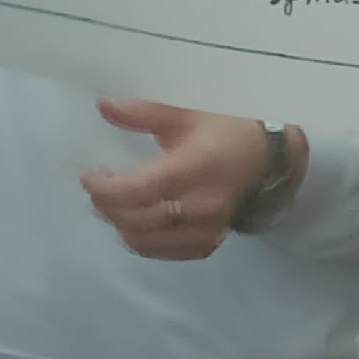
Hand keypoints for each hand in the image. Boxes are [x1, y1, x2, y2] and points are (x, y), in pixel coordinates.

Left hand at [81, 100, 272, 260]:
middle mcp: (202, 203)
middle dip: (107, 205)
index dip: (106, 188)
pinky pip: (163, 252)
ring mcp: (207, 228)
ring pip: (146, 240)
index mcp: (197, 166)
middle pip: (138, 218)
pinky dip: (140, 241)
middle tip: (98, 188)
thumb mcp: (188, 111)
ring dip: (119, 224)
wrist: (269, 157)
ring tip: (111, 204)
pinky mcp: (208, 242)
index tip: (89, 176)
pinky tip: (134, 223)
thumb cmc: (227, 128)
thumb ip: (144, 113)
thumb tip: (103, 107)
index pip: (139, 189)